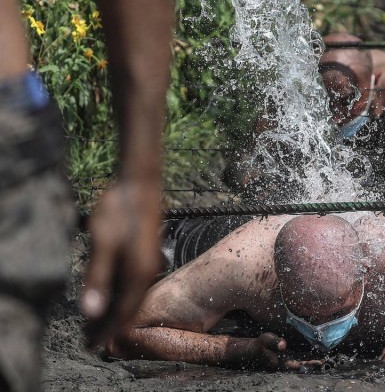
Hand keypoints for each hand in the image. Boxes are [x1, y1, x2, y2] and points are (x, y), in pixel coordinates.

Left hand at [81, 180, 162, 347]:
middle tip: (90, 340)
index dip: (106, 331)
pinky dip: (119, 296)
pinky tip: (108, 296)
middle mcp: (148, 271)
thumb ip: (98, 277)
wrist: (139, 183)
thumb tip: (91, 310)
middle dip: (109, 325)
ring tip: (96, 323)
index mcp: (139, 273)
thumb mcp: (103, 243)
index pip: (123, 312)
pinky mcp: (145, 254)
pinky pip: (133, 284)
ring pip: (131, 296)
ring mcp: (149, 262)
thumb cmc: (119, 210)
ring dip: (114, 311)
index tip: (92, 346)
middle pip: (129, 307)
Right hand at [251, 333, 324, 370]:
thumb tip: (283, 345)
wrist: (256, 350)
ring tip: (323, 360)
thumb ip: (275, 342)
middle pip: (302, 365)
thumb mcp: (266, 340)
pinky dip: (308, 357)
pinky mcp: (289, 357)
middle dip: (312, 363)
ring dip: (312, 361)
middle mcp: (286, 363)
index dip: (306, 363)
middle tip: (323, 361)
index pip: (296, 364)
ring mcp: (288, 360)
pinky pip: (300, 358)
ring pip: (302, 362)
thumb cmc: (261, 345)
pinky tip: (315, 355)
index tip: (315, 362)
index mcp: (281, 361)